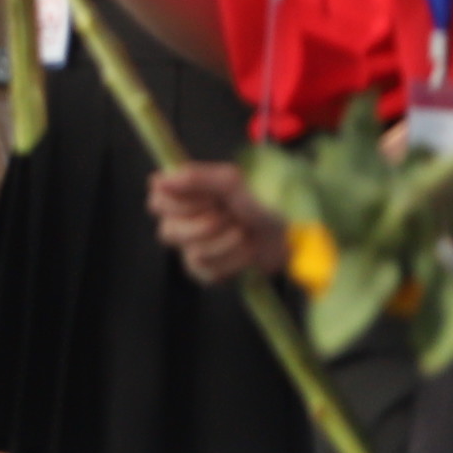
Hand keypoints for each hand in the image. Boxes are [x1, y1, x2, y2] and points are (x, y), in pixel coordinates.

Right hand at [147, 160, 291, 283]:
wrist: (296, 231)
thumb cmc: (265, 199)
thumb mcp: (232, 181)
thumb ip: (193, 178)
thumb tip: (158, 180)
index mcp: (185, 194)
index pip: (157, 202)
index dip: (180, 205)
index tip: (209, 199)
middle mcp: (184, 220)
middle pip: (169, 232)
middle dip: (207, 227)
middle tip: (230, 216)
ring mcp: (196, 247)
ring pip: (192, 254)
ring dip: (227, 244)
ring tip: (245, 233)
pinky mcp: (211, 270)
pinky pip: (207, 273)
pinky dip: (233, 262)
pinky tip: (246, 252)